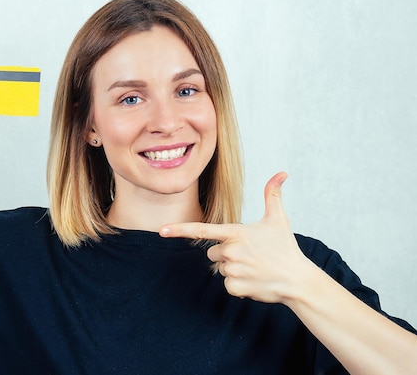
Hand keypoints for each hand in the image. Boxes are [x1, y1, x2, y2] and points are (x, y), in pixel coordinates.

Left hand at [160, 172, 311, 303]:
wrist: (297, 280)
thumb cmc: (285, 248)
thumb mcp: (278, 219)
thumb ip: (273, 195)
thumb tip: (281, 173)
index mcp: (236, 233)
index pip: (202, 230)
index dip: (180, 229)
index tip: (162, 230)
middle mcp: (231, 251)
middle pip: (213, 253)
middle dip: (226, 253)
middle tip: (250, 254)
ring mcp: (232, 270)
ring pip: (220, 268)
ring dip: (233, 268)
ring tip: (254, 267)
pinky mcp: (235, 287)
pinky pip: (226, 284)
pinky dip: (238, 284)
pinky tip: (254, 280)